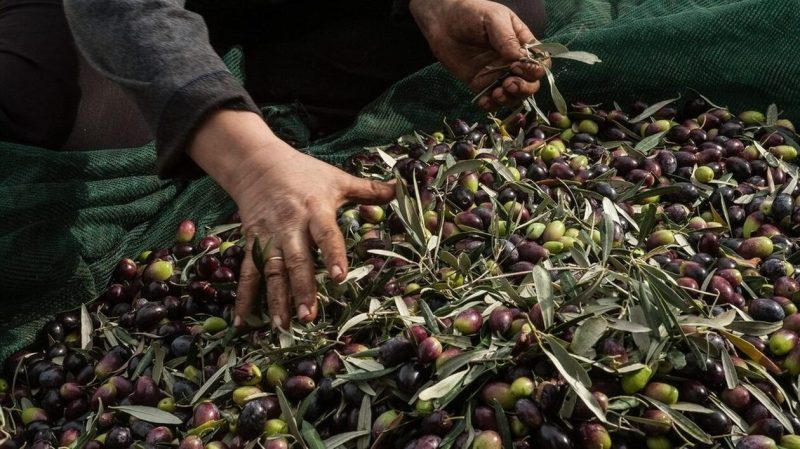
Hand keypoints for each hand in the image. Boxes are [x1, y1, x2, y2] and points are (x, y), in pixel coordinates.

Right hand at [188, 110, 394, 327]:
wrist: (257, 164)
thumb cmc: (304, 173)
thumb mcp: (336, 178)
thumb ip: (368, 189)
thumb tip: (400, 188)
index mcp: (315, 209)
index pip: (326, 234)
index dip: (333, 255)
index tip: (339, 277)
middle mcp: (290, 226)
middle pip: (296, 260)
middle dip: (301, 288)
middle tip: (308, 316)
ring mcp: (269, 236)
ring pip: (271, 271)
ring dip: (276, 299)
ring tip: (282, 325)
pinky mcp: (252, 243)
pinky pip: (248, 273)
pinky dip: (245, 298)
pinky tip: (244, 321)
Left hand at [410, 0, 546, 109]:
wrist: (443, 22)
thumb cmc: (471, 13)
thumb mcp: (493, 19)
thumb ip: (507, 39)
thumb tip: (519, 59)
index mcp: (522, 43)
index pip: (540, 62)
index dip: (534, 70)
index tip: (517, 67)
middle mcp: (514, 61)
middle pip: (531, 83)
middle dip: (524, 88)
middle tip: (508, 84)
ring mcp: (499, 74)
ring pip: (514, 95)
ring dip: (509, 99)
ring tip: (496, 94)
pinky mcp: (482, 84)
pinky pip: (493, 100)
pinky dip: (492, 105)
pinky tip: (484, 102)